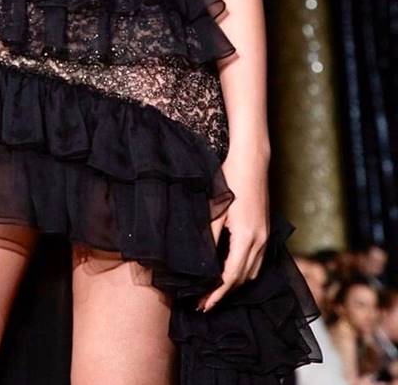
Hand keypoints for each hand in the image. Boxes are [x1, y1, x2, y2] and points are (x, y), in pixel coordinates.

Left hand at [196, 151, 269, 312]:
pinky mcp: (266, 232)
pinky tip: (231, 273)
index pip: (229, 277)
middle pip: (242, 279)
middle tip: (203, 304)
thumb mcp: (216, 210)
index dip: (215, 294)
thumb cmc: (230, 181)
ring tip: (214, 292)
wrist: (252, 162)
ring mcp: (266, 238)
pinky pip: (257, 262)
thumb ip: (210, 237)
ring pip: (252, 273)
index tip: (201, 305)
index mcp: (246, 238)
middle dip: (223, 294)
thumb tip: (201, 264)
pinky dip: (244, 273)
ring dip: (234, 285)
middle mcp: (260, 242)